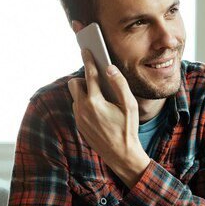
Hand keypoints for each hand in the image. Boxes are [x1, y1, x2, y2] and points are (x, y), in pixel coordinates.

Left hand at [67, 49, 149, 187]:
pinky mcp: (79, 125)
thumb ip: (120, 84)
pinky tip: (99, 110)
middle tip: (97, 81)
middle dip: (83, 79)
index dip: (88, 60)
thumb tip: (110, 68)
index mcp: (95, 101)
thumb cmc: (128, 130)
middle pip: (74, 83)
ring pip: (75, 96)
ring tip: (101, 97)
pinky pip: (78, 108)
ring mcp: (79, 118)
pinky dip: (85, 104)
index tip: (86, 50)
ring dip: (85, 93)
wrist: (121, 156)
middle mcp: (83, 108)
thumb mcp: (130, 106)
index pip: (89, 74)